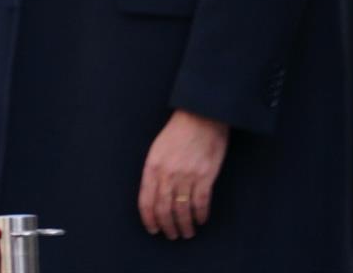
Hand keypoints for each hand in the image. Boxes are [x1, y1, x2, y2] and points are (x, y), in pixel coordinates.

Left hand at [138, 109, 228, 239]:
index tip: (153, 229)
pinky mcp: (205, 176)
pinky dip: (200, 214)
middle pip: (164, 208)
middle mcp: (167, 174)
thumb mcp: (157, 149)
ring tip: (187, 232)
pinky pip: (201, 202)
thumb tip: (155, 194)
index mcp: (152, 166)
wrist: (201, 117)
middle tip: (171, 235)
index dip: (149, 218)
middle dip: (167, 226)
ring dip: (184, 225)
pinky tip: (201, 220)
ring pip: (182, 209)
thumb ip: (155, 171)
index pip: (146, 200)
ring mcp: (187, 176)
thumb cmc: (177, 131)